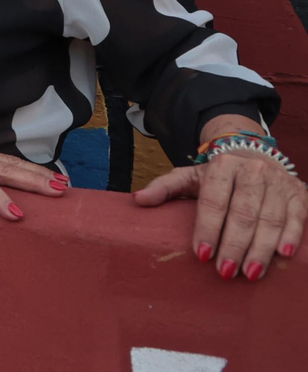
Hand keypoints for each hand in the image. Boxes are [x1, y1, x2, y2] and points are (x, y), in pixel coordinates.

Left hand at [135, 148, 306, 280]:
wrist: (256, 155)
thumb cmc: (219, 175)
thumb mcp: (189, 177)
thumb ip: (164, 188)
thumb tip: (138, 200)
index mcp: (222, 166)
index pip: (213, 200)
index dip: (207, 228)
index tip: (202, 254)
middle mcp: (252, 171)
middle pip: (243, 213)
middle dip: (233, 245)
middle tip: (224, 272)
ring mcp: (278, 182)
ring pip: (269, 218)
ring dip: (260, 248)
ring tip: (249, 273)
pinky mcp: (299, 194)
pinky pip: (297, 217)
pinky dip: (290, 235)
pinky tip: (282, 254)